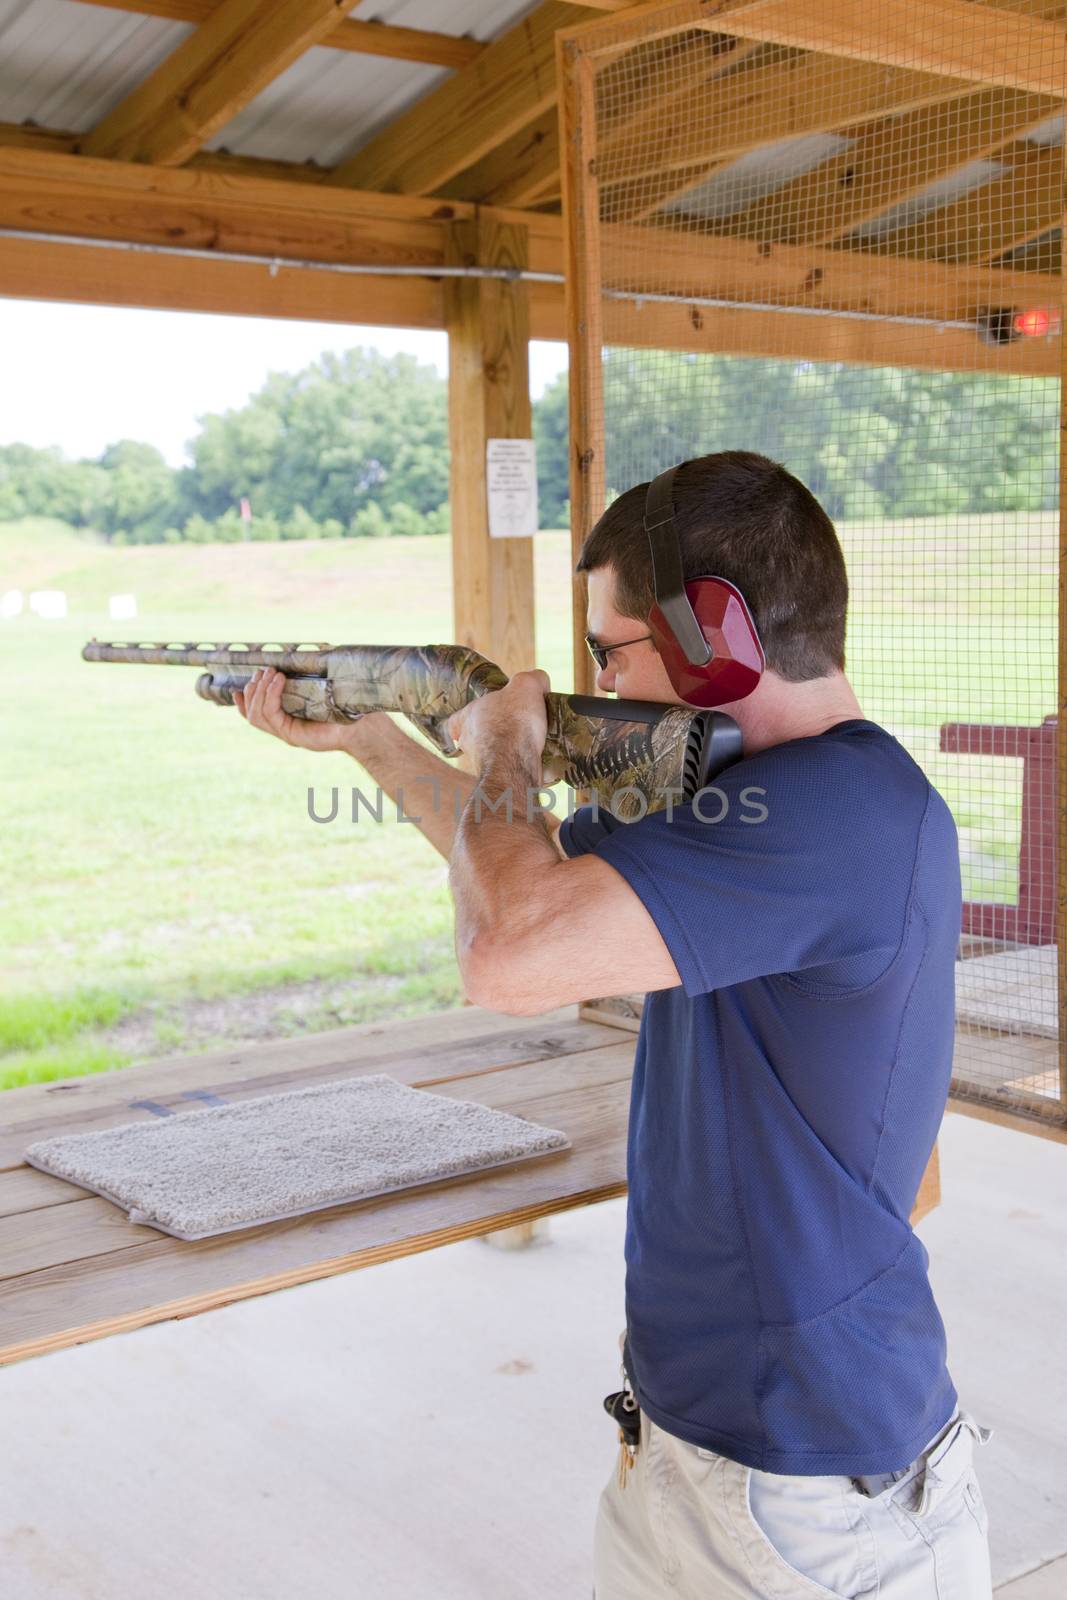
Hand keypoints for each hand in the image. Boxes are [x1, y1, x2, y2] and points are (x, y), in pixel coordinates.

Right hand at [234, 666, 379, 752]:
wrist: (361, 727)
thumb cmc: (344, 708)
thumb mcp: (320, 690)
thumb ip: (307, 680)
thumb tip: (303, 655)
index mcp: (287, 720)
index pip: (255, 714)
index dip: (244, 701)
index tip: (239, 686)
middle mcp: (283, 729)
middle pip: (252, 713)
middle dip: (253, 690)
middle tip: (263, 671)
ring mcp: (286, 734)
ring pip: (257, 715)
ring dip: (260, 691)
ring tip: (270, 673)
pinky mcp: (292, 736)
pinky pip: (271, 715)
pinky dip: (271, 695)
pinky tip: (279, 680)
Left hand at [446, 669, 548, 773]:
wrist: (516, 762)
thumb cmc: (514, 720)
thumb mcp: (526, 685)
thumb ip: (533, 678)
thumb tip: (541, 682)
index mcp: (469, 716)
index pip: (456, 718)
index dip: (467, 718)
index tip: (478, 720)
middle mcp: (470, 741)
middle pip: (478, 737)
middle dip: (497, 734)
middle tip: (518, 729)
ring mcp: (481, 764)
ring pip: (493, 756)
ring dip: (510, 752)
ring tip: (532, 746)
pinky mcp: (498, 779)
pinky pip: (510, 771)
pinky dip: (522, 767)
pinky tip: (538, 761)